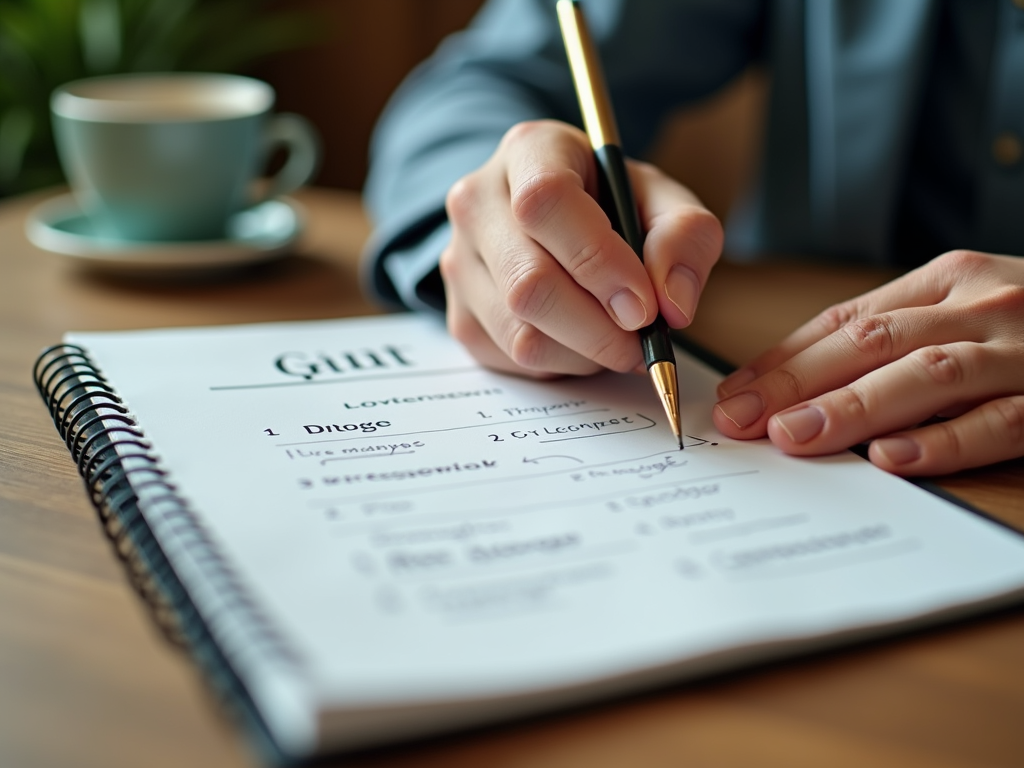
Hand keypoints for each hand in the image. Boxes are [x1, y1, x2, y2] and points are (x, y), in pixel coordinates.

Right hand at [440, 119, 721, 376]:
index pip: (545, 202)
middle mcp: (478, 202)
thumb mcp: (661, 200)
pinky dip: (563, 364)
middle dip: (600, 328)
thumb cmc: (611, 205)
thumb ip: (683, 236)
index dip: (598, 261)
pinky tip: (582, 339)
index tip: (644, 304)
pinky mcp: (459, 314)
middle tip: (642, 339)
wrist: (552, 220)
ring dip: (585, 352)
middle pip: (529, 283)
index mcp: (529, 152)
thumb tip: (671, 303)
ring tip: (616, 336)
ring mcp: (459, 261)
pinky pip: (514, 360)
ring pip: (521, 333)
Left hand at [713, 250, 1023, 475]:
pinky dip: (946, 441)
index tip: (734, 396)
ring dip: (854, 408)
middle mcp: (980, 305)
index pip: (843, 320)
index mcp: (946, 280)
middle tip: (742, 421)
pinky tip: (896, 461)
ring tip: (797, 438)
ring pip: (926, 375)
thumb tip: (798, 387)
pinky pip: (1002, 420)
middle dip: (798, 383)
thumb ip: (896, 335)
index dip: (783, 360)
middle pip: (871, 342)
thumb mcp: (965, 306)